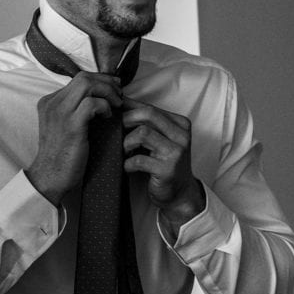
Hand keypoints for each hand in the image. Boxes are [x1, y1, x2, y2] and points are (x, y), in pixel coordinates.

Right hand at [26, 72, 122, 204]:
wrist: (51, 176)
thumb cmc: (62, 154)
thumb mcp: (64, 126)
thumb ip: (75, 110)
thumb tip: (100, 98)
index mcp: (49, 102)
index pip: (78, 79)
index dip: (100, 81)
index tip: (114, 89)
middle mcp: (52, 103)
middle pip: (83, 77)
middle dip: (107, 82)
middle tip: (119, 95)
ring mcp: (60, 113)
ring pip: (87, 84)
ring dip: (108, 92)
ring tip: (116, 105)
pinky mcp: (71, 125)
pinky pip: (92, 103)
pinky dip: (105, 107)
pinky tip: (108, 117)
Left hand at [122, 98, 205, 224]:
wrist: (179, 193)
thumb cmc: (162, 162)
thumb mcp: (157, 138)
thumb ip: (144, 121)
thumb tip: (118, 101)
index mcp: (180, 123)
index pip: (149, 106)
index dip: (126, 108)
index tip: (112, 115)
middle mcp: (181, 135)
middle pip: (147, 114)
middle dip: (125, 121)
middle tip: (115, 133)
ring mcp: (177, 152)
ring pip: (142, 133)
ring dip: (125, 143)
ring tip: (124, 152)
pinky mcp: (168, 169)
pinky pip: (138, 159)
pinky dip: (128, 163)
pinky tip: (128, 167)